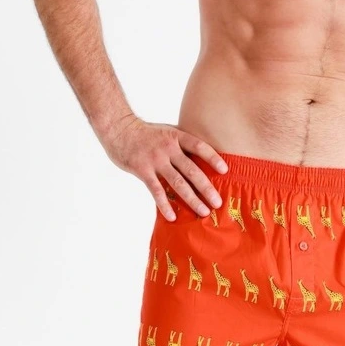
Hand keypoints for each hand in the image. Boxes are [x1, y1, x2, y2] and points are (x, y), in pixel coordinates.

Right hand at [102, 116, 227, 220]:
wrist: (119, 128)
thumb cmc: (146, 133)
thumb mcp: (167, 132)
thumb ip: (181, 145)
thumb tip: (201, 161)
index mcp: (176, 137)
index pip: (199, 147)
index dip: (213, 158)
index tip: (225, 171)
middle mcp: (168, 148)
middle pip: (192, 170)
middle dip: (206, 188)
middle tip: (218, 202)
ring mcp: (155, 160)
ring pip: (177, 183)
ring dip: (192, 199)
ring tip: (203, 211)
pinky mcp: (142, 170)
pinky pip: (156, 191)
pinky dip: (165, 205)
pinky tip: (173, 217)